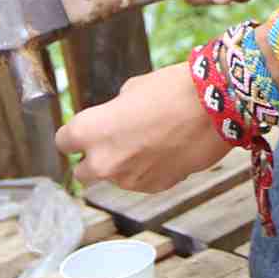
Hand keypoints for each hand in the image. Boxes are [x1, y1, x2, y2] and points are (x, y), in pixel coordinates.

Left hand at [56, 64, 230, 190]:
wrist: (214, 107)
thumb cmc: (171, 90)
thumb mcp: (130, 90)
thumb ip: (112, 113)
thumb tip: (112, 122)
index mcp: (89, 131)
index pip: (63, 143)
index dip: (74, 136)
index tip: (85, 131)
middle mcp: (103, 162)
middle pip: (82, 172)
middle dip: (94, 158)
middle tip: (114, 141)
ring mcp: (129, 179)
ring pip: (114, 178)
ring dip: (124, 165)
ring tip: (150, 141)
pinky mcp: (154, 187)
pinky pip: (140, 181)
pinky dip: (147, 170)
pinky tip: (165, 150)